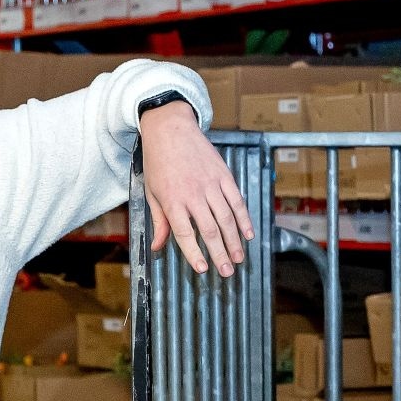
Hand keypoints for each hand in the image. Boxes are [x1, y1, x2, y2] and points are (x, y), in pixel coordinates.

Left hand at [141, 101, 251, 277]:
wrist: (170, 128)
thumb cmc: (158, 161)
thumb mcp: (152, 192)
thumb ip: (159, 221)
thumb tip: (158, 246)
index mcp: (172, 201)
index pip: (185, 234)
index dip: (195, 253)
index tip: (203, 269)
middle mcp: (193, 195)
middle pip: (210, 231)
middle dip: (220, 254)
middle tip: (227, 272)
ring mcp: (210, 185)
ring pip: (226, 219)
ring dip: (234, 241)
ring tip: (239, 258)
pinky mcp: (223, 176)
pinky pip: (237, 201)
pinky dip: (244, 219)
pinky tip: (248, 234)